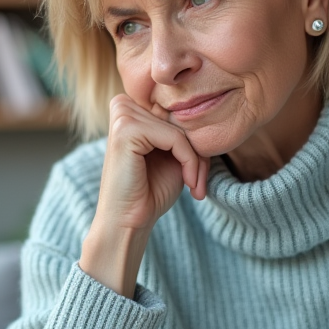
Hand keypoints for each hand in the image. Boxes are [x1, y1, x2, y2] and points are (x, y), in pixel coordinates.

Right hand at [80, 95, 209, 296]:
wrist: (129, 222)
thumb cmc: (150, 192)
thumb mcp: (173, 155)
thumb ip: (182, 132)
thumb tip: (206, 113)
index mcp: (130, 109)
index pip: (177, 114)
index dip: (194, 143)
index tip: (199, 175)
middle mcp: (123, 107)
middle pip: (179, 120)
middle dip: (198, 152)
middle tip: (199, 184)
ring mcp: (122, 116)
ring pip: (180, 130)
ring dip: (196, 160)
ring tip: (195, 186)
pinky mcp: (126, 129)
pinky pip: (175, 138)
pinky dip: (189, 162)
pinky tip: (188, 184)